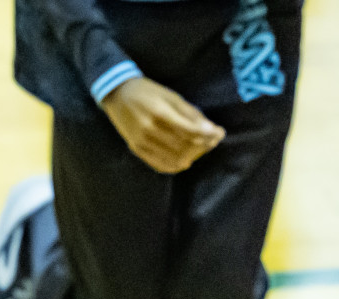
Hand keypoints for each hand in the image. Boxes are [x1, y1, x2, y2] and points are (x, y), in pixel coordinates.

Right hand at [100, 77, 225, 174]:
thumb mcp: (171, 96)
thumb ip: (190, 113)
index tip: (219, 133)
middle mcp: (150, 131)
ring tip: (200, 149)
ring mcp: (142, 142)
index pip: (190, 131)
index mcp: (160, 114)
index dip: (208, 134)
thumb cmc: (148, 92)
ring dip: (192, 156)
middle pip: (184, 146)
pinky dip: (175, 166)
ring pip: (173, 158)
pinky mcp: (137, 149)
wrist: (118, 96)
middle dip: (203, 145)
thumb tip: (210, 129)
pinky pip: (159, 165)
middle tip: (213, 140)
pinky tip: (184, 161)